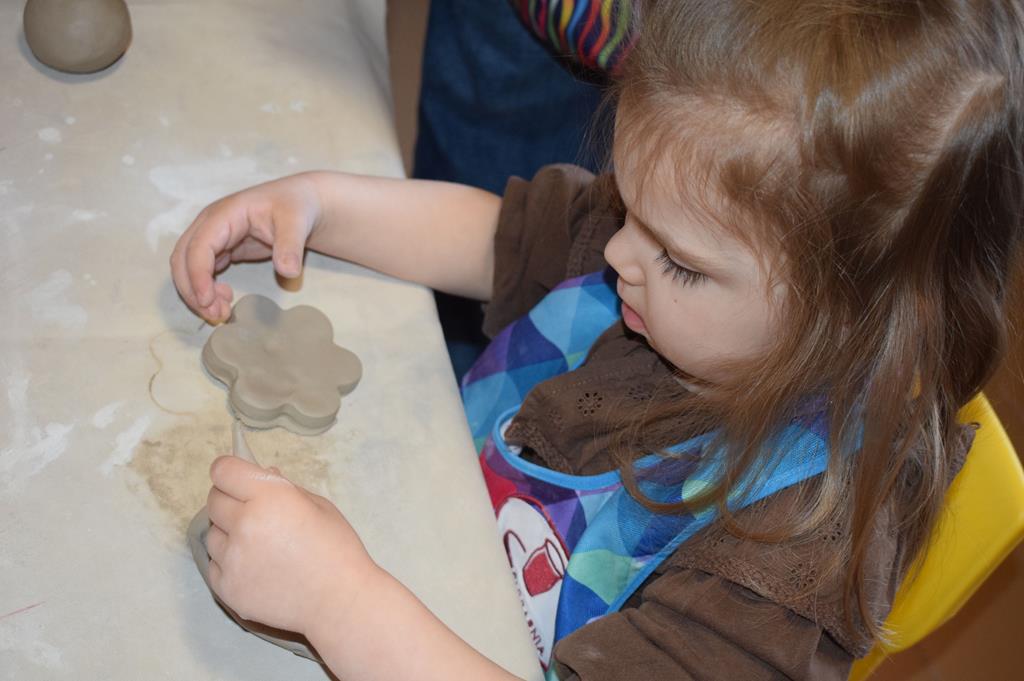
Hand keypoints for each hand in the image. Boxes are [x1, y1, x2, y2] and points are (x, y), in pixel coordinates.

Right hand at [170, 173, 323, 322]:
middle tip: (215, 315)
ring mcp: (213, 237)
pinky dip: (207, 289)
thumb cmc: (296, 206)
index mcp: (224, 214)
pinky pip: (203, 272)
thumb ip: (291, 246)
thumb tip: (288, 271)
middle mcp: (211, 224)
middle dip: (192, 289)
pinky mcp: (221, 249)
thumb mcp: (297, 222)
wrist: (302, 203)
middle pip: (183, 258)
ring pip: (188, 268)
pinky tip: (225, 300)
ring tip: (221, 313)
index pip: (198, 245)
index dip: (198, 275)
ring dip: (197, 293)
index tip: (207, 300)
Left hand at [204, 456, 378, 635]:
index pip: (223, 471)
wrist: (340, 601)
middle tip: (254, 512)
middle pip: (214, 501)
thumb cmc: (337, 548)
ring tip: (259, 544)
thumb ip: (284, 488)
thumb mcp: (318, 505)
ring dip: (229, 533)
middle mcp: (245, 525)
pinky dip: (229, 561)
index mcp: (270, 498)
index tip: (240, 479)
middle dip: (231, 500)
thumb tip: (260, 473)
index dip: (231, 472)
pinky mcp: (226, 588)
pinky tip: (256, 566)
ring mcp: (232, 559)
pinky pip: (214, 564)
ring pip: (212, 533)